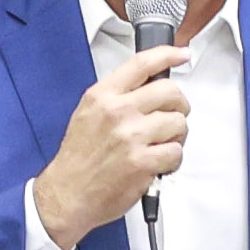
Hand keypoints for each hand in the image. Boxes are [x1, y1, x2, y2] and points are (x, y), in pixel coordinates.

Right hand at [35, 47, 195, 249]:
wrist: (67, 194)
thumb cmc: (79, 157)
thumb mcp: (88, 113)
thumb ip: (116, 96)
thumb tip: (149, 86)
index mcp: (103, 95)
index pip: (142, 64)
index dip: (168, 55)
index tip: (182, 55)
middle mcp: (118, 112)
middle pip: (170, 92)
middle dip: (179, 105)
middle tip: (172, 117)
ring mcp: (131, 137)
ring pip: (178, 123)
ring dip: (176, 136)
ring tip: (160, 145)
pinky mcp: (142, 162)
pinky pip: (175, 152)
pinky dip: (172, 160)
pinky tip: (157, 164)